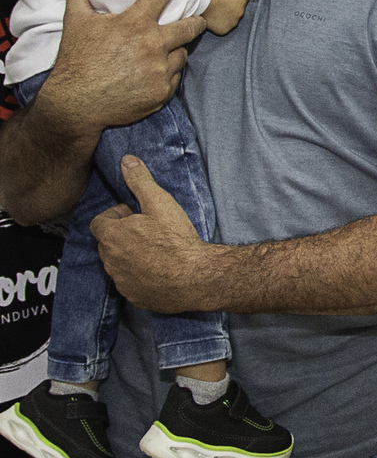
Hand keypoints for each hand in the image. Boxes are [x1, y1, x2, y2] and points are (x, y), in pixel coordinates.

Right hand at [39, 0, 207, 136]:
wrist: (76, 104)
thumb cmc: (76, 59)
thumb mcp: (75, 19)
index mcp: (135, 23)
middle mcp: (154, 46)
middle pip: (191, 26)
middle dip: (195, 20)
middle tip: (195, 19)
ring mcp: (160, 71)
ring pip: (183, 54)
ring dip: (178, 49)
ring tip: (168, 48)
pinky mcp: (162, 92)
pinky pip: (176, 77)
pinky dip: (169, 73)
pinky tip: (157, 71)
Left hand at [91, 156, 214, 313]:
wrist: (196, 277)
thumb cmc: (176, 239)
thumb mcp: (159, 202)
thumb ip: (139, 181)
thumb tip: (126, 160)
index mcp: (112, 236)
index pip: (98, 222)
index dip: (115, 217)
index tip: (135, 216)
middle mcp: (110, 260)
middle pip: (107, 243)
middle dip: (122, 236)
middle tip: (148, 231)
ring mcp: (121, 281)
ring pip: (118, 264)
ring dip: (129, 256)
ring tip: (156, 250)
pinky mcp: (133, 297)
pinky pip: (129, 283)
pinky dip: (139, 276)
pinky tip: (159, 270)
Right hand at [205, 0, 251, 34]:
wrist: (197, 3)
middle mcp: (241, 12)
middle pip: (240, 6)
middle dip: (233, 3)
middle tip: (220, 0)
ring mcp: (233, 22)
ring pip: (234, 16)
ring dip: (228, 13)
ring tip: (216, 9)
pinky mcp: (225, 30)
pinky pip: (226, 25)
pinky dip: (222, 22)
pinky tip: (214, 17)